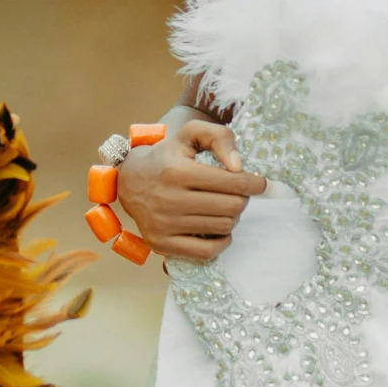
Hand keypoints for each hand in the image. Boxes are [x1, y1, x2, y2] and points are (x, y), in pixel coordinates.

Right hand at [114, 120, 266, 260]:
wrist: (127, 180)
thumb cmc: (166, 156)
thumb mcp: (189, 134)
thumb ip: (219, 137)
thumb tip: (239, 167)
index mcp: (178, 171)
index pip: (232, 182)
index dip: (253, 183)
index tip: (260, 183)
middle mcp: (170, 200)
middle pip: (232, 206)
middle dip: (242, 198)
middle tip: (237, 193)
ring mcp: (164, 225)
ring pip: (223, 227)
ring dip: (232, 217)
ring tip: (225, 207)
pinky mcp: (162, 244)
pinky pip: (207, 252)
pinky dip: (222, 241)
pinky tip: (220, 230)